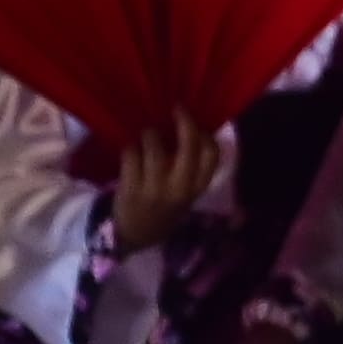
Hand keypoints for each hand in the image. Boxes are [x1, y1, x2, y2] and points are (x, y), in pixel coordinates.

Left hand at [107, 115, 229, 244]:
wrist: (134, 234)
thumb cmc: (163, 210)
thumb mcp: (186, 195)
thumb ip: (191, 170)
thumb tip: (191, 131)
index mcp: (196, 189)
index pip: (212, 156)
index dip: (206, 135)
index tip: (197, 123)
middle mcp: (179, 189)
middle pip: (188, 148)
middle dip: (183, 123)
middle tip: (176, 109)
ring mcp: (153, 189)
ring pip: (153, 148)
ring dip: (149, 134)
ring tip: (147, 134)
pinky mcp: (130, 188)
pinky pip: (130, 155)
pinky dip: (130, 148)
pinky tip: (131, 150)